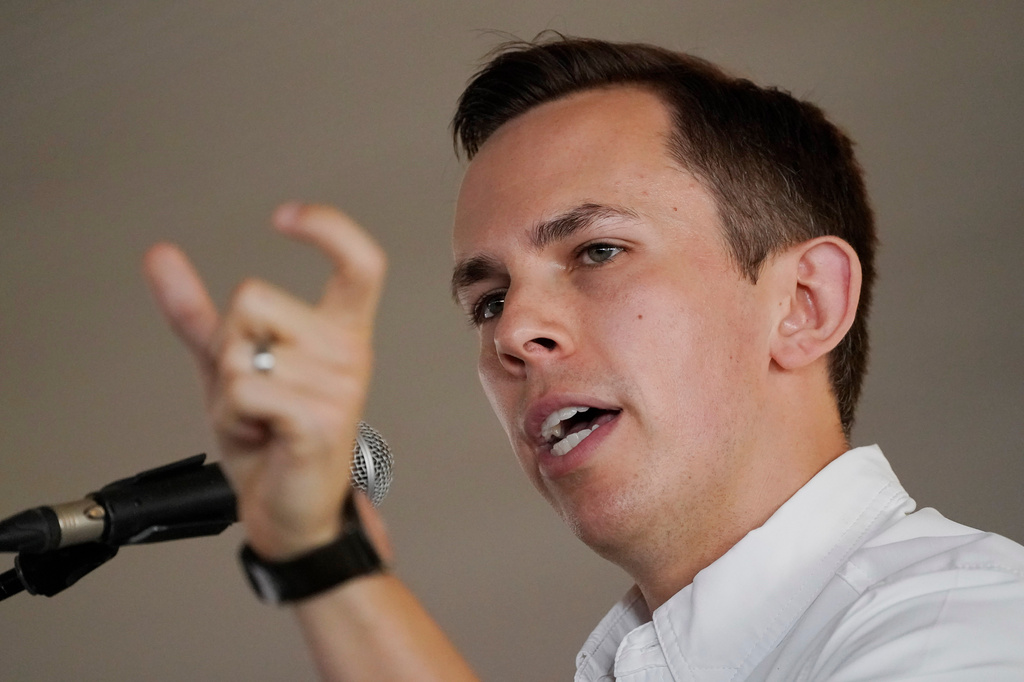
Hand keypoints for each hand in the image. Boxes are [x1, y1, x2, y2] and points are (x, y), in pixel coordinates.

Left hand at [143, 204, 387, 560]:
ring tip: (259, 421)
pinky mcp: (319, 420)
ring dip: (227, 394)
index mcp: (339, 333)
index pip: (360, 263)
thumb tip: (158, 254)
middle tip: (255, 392)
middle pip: (254, 297)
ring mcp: (339, 387)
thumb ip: (198, 312)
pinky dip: (232, 416)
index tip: (283, 218)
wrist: (291, 511)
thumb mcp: (230, 365)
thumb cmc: (271, 439)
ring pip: (240, 351)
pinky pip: (244, 389)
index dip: (328, 227)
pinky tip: (260, 436)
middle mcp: (348, 353)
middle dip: (230, 345)